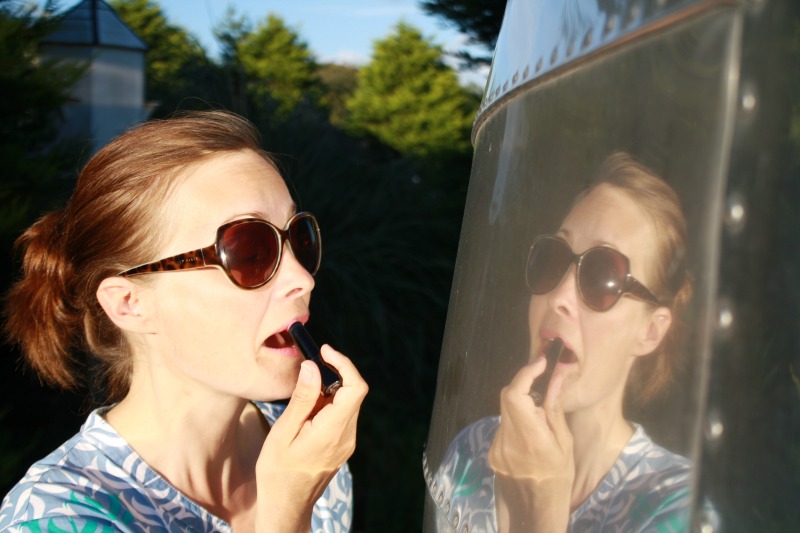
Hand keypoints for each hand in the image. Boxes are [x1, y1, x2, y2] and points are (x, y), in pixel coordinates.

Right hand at [255, 345, 367, 532]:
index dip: (344, 363)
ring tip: (300, 399)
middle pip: (353, 392)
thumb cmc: (278, 473)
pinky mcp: (342, 445)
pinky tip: (305, 413)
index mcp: (334, 431)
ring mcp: (347, 442)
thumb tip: (313, 367)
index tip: (324, 351)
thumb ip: (302, 398)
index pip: (355, 387)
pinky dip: (327, 405)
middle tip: (306, 370)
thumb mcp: (284, 432)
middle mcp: (347, 436)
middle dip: (332, 374)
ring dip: (327, 391)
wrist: (285, 506)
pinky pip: (341, 416)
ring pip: (346, 403)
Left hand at [488, 358, 572, 532]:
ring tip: (540, 422)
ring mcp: (496, 447)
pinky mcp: (492, 453)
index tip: (540, 362)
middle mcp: (507, 440)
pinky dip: (516, 423)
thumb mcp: (565, 444)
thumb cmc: (559, 480)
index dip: (525, 373)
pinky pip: (503, 427)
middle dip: (524, 385)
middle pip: (507, 397)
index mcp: (529, 437)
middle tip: (543, 384)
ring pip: (505, 411)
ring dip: (521, 406)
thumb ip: (555, 409)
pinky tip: (530, 438)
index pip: (514, 393)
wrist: (537, 512)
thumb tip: (556, 377)